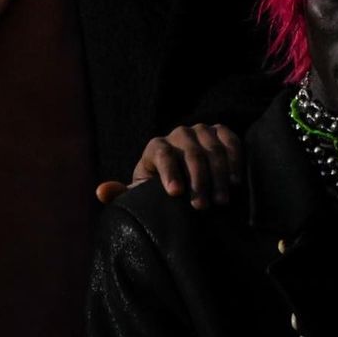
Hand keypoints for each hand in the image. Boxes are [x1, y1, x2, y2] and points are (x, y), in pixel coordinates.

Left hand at [95, 123, 241, 209]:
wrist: (189, 173)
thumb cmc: (162, 188)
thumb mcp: (144, 192)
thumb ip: (124, 193)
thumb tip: (101, 191)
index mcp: (156, 146)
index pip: (161, 154)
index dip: (169, 172)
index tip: (175, 194)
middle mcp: (178, 133)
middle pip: (190, 153)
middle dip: (197, 181)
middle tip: (202, 206)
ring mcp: (202, 130)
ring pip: (212, 150)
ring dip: (219, 176)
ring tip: (222, 201)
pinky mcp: (221, 132)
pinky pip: (231, 142)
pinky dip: (235, 161)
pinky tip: (236, 182)